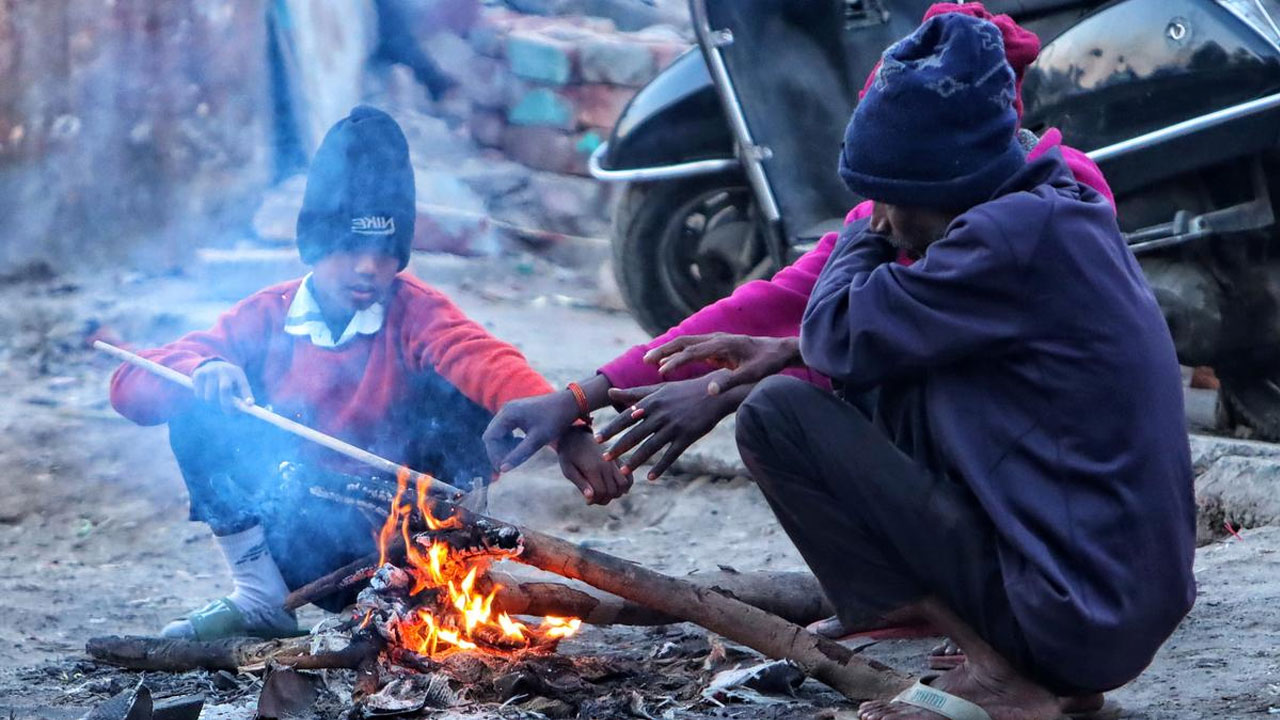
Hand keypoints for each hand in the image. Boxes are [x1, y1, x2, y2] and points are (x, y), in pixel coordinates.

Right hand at [192, 361, 253, 412]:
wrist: (212, 364)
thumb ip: (243, 394)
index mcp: (236, 372)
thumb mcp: (238, 383)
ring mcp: (210, 370)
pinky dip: (201, 397)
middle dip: (226, 403)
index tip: (249, 405)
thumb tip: (249, 405)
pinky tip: (204, 392)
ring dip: (212, 403)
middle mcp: (223, 370)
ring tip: (213, 399)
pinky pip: (199, 394)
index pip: (243, 384)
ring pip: (210, 396)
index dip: (247, 394)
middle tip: (227, 411)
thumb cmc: (229, 379)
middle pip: (225, 389)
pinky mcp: (198, 373)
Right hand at [483, 390, 580, 472]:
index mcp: (508, 414)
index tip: (502, 469)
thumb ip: (519, 454)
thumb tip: (502, 469)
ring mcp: (511, 410)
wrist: (570, 404)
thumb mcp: (538, 440)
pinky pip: (506, 429)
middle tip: (507, 466)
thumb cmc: (555, 420)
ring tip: (516, 457)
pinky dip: (509, 440)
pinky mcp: (517, 412)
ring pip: (498, 433)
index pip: (490, 437)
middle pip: (492, 435)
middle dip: (497, 452)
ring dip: (503, 447)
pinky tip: (520, 446)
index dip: (493, 455)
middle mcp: (506, 409)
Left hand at [557, 426, 630, 504]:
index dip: (595, 500)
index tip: (587, 501)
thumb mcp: (568, 470)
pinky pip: (628, 475)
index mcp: (593, 468)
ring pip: (623, 485)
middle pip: (613, 491)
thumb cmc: (568, 455)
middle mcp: (606, 465)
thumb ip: (581, 484)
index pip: (601, 492)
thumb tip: (590, 499)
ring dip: (615, 494)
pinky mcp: (617, 460)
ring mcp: (613, 462)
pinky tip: (615, 487)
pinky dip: (626, 485)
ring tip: (603, 492)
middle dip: (604, 499)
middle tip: (594, 498)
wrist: (575, 436)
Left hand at [595, 372, 745, 480]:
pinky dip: (660, 467)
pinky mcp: (687, 437)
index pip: (626, 417)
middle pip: (635, 434)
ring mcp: (674, 427)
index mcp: (652, 402)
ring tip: (623, 471)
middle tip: (604, 458)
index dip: (611, 429)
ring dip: (636, 460)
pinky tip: (650, 477)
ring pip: (650, 447)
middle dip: (618, 447)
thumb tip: (610, 392)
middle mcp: (660, 415)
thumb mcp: (659, 389)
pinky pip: (671, 455)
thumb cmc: (683, 391)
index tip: (596, 438)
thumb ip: (633, 393)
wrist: (715, 393)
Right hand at [644, 334, 800, 395]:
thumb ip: (729, 382)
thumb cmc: (766, 364)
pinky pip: (692, 347)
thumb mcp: (750, 376)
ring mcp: (715, 340)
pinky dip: (677, 353)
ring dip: (667, 350)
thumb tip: (710, 391)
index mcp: (723, 345)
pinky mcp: (716, 345)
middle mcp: (716, 339)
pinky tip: (667, 363)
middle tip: (645, 360)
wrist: (779, 350)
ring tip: (649, 361)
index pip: (694, 351)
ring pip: (685, 342)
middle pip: (684, 341)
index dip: (677, 361)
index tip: (662, 371)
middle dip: (664, 350)